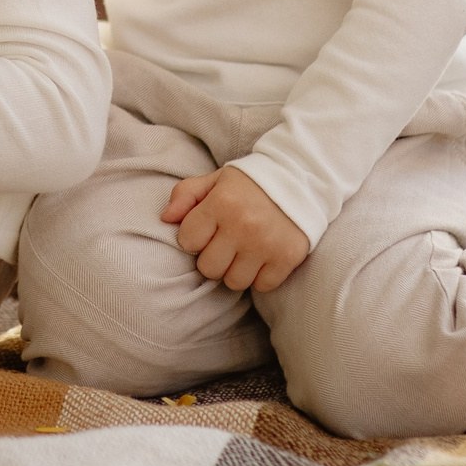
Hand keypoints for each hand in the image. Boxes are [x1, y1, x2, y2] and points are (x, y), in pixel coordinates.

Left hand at [162, 165, 309, 292]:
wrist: (301, 179)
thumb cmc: (250, 183)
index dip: (194, 237)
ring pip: (234, 282)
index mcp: (221, 203)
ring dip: (235, 271)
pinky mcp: (287, 258)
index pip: (187, 240)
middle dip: (213, 258)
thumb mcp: (215, 180)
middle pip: (209, 268)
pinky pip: (262, 286)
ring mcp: (266, 244)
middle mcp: (242, 226)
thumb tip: (165, 218)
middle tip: (225, 244)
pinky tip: (262, 258)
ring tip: (243, 252)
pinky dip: (260, 277)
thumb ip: (185, 194)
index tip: (207, 230)